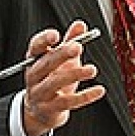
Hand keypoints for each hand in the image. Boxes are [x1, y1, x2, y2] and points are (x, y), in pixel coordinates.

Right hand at [20, 21, 103, 135]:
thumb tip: (80, 24)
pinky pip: (67, 102)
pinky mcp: (50, 109)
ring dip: (74, 75)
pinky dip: (84, 97)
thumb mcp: (61, 60)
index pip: (35, 48)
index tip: (56, 35)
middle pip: (46, 63)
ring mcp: (40, 94)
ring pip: (55, 83)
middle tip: (78, 47)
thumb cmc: (52, 79)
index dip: (43, 40)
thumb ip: (70, 42)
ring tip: (92, 69)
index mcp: (35, 60)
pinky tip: (100, 90)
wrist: (41, 111)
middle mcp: (34, 76)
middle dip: (61, 54)